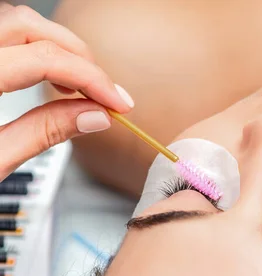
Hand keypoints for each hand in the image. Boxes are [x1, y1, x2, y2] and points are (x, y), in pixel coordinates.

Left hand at [0, 3, 134, 179]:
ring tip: (77, 86)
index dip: (91, 80)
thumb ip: (43, 134)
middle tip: (103, 92)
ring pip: (12, 23)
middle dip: (76, 56)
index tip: (118, 103)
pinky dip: (29, 49)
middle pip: (28, 26)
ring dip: (54, 47)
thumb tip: (93, 116)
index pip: (42, 60)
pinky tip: (44, 76)